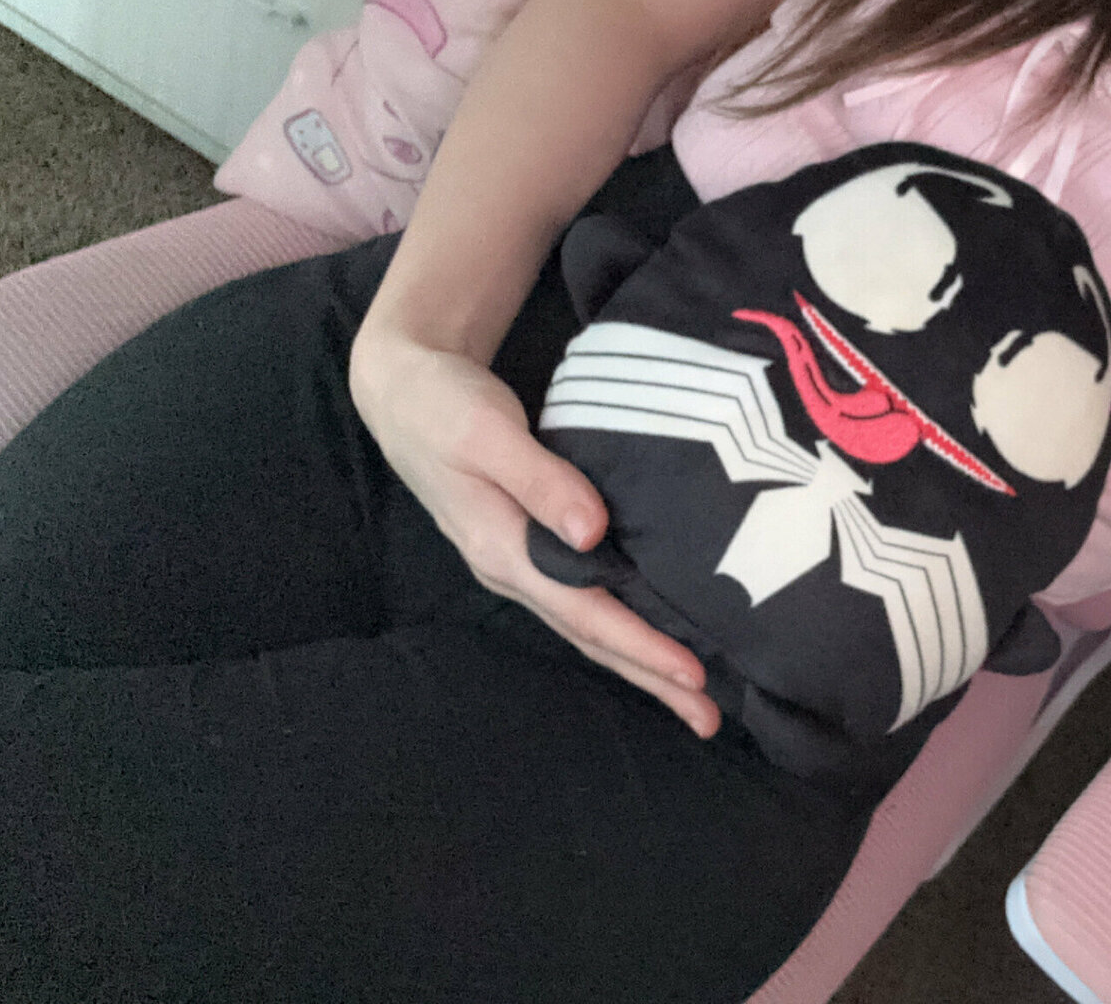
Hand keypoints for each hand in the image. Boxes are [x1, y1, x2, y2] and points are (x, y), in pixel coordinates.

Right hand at [348, 327, 721, 737]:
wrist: (403, 389)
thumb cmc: (443, 405)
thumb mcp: (486, 433)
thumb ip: (540, 479)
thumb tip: (593, 532)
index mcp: (501, 550)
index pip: (584, 611)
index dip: (640, 646)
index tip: (692, 674)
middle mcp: (511, 570)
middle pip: (590, 637)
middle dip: (649, 678)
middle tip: (708, 719)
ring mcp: (517, 563)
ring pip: (588, 624)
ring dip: (639, 662)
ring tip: (692, 695)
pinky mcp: (527, 545)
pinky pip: (583, 599)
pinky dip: (621, 626)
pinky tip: (653, 636)